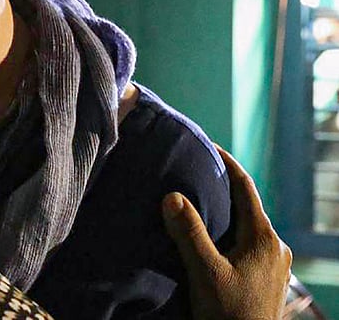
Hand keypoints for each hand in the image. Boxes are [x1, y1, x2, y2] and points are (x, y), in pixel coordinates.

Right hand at [162, 145, 291, 319]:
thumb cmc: (230, 316)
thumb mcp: (205, 272)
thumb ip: (189, 233)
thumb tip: (172, 195)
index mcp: (265, 239)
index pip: (245, 187)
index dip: (226, 162)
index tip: (207, 145)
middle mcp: (276, 248)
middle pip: (247, 206)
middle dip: (221, 188)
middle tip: (195, 172)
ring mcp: (276, 267)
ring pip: (248, 227)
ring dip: (225, 214)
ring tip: (198, 205)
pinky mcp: (268, 282)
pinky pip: (248, 245)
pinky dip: (229, 234)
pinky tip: (211, 241)